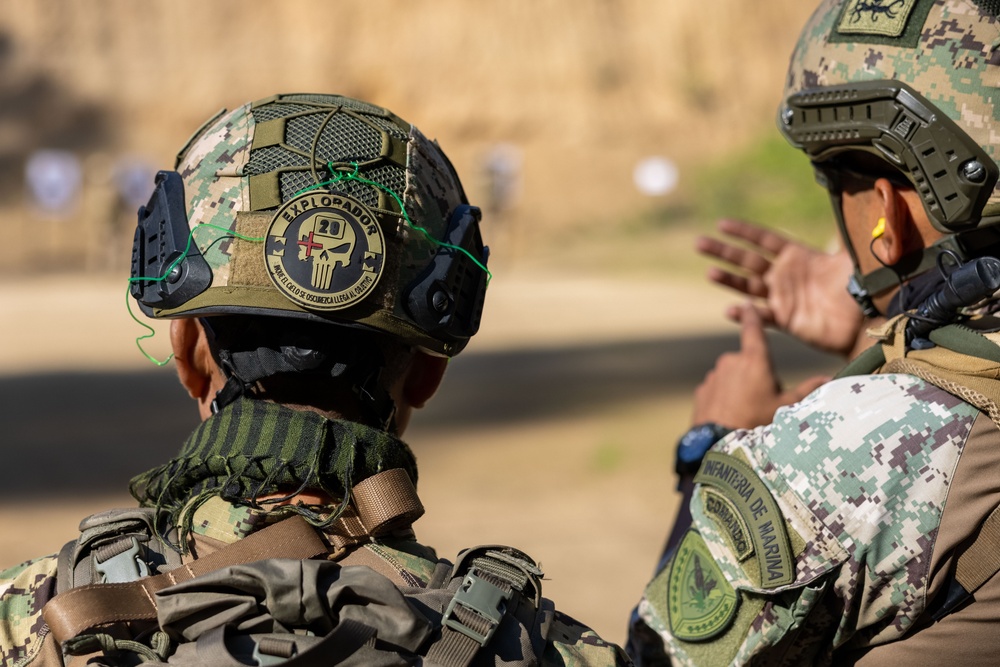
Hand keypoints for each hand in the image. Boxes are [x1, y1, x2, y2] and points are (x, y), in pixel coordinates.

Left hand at [692, 305, 828, 429]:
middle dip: (755, 377)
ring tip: (746, 413)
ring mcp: (713, 376)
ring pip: (731, 377)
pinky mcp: (701, 391)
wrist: (720, 445)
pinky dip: (723, 399)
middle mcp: (730, 362)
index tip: (748, 304)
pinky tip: (729, 417)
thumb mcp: (787, 407)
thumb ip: (807, 390)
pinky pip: (716, 390)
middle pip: (747, 362)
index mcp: (753, 360)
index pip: (753, 330)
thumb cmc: (758, 423)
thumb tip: (830, 379)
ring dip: (738, 388)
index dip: (752, 316)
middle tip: (763, 402)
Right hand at [696, 219, 865, 357]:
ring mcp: (781, 297)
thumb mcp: (850, 256)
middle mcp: (784, 275)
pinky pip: (760, 315)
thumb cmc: (861, 286)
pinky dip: (745, 314)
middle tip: (700, 243)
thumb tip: (849, 197)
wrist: (865, 320)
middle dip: (724, 252)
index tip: (722, 224)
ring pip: (747, 286)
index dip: (744, 232)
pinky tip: (731, 310)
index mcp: (797, 256)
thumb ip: (842, 233)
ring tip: (710, 273)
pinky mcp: (784, 319)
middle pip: (747, 260)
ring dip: (729, 280)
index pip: (764, 240)